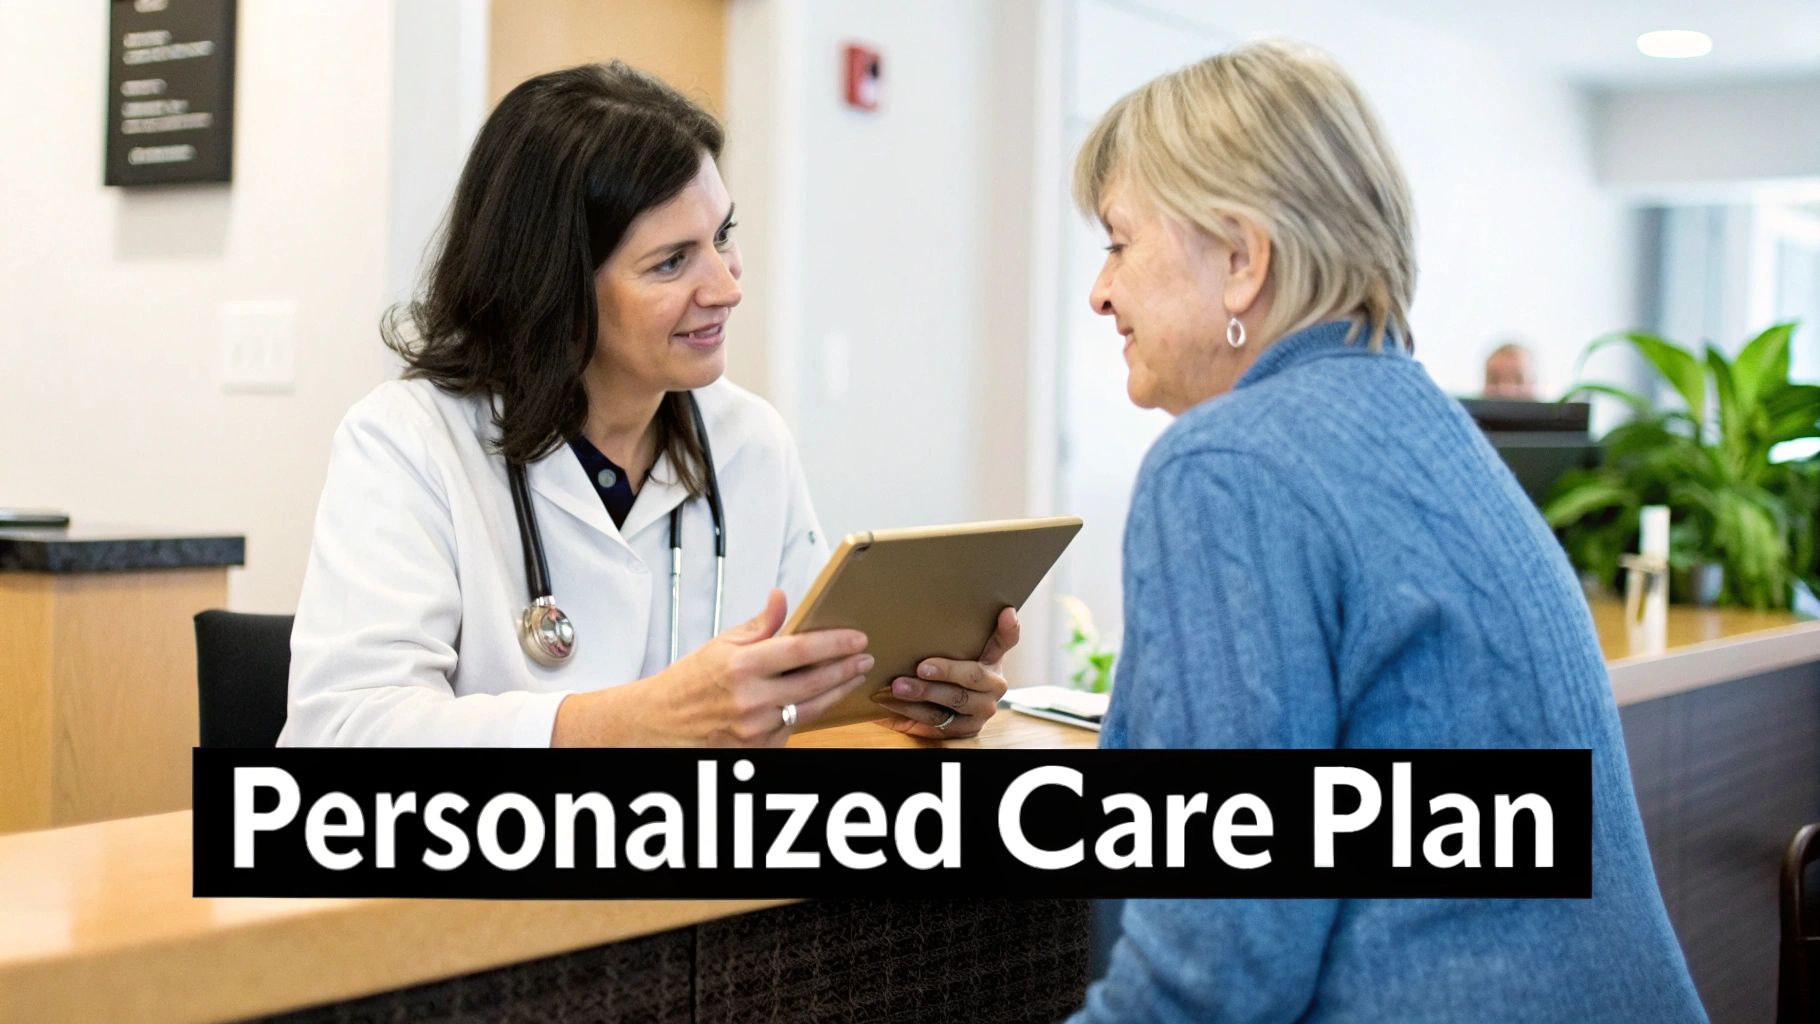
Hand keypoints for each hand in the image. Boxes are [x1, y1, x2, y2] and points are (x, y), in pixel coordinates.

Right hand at [554, 589, 870, 746]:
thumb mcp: (721, 645)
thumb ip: (759, 625)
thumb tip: (781, 598)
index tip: (857, 638)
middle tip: (864, 658)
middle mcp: (750, 699)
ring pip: (810, 708)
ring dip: (836, 692)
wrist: (660, 722)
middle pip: (814, 682)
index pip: (801, 650)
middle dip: (845, 669)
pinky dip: (809, 712)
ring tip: (852, 677)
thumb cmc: (689, 682)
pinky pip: (793, 729)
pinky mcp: (757, 749)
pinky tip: (822, 699)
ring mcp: (754, 728)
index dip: (835, 643)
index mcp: (740, 666)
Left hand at [872, 607, 1016, 738]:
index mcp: (994, 659)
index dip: (1008, 628)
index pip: (1006, 640)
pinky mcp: (966, 729)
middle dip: (945, 671)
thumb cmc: (950, 669)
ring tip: (897, 687)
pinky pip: (936, 723)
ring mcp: (982, 710)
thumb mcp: (957, 650)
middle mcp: (995, 685)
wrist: (954, 708)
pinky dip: (911, 714)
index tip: (1006, 612)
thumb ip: (958, 632)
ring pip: (952, 702)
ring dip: (922, 694)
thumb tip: (973, 609)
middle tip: (921, 667)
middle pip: (973, 676)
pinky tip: (890, 704)